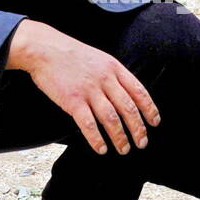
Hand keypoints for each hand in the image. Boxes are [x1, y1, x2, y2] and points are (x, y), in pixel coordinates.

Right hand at [6, 19, 159, 154]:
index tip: (154, 123)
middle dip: (138, 129)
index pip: (139, 91)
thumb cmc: (72, 55)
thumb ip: (114, 76)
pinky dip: (96, 139)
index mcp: (114, 68)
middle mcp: (105, 79)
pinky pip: (88, 124)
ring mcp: (89, 90)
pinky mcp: (72, 100)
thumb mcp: (100, 58)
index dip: (149, 109)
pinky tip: (101, 149)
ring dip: (120, 137)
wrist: (45, 49)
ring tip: (124, 149)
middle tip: (142, 143)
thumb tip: (128, 95)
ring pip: (111, 119)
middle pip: (128, 108)